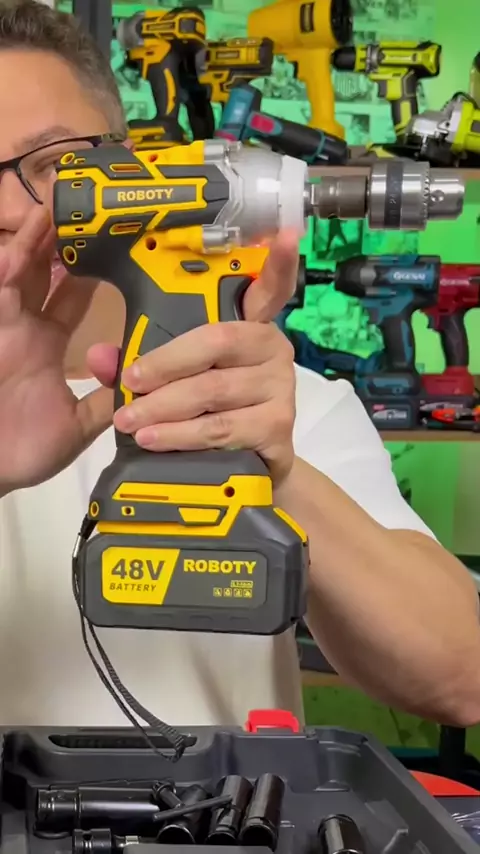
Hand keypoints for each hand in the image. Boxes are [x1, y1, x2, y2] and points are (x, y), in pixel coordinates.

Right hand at [0, 207, 110, 492]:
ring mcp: (1, 325)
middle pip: (42, 273)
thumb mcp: (79, 423)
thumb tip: (142, 373)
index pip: (72, 297)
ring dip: (31, 242)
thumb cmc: (22, 449)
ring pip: (17, 272)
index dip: (88, 271)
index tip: (111, 245)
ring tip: (50, 210)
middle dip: (58, 242)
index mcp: (47, 344)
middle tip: (81, 210)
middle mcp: (24, 327)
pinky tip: (15, 251)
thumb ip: (108, 396)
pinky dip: (3, 271)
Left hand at [89, 232, 299, 484]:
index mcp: (250, 326)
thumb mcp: (174, 381)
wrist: (248, 467)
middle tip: (129, 384)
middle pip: (216, 341)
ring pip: (213, 391)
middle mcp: (272, 349)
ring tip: (129, 422)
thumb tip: (100, 355)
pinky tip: (156, 439)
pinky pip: (222, 428)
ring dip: (164, 407)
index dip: (279, 263)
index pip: (269, 288)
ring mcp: (280, 388)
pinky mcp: (278, 426)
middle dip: (165, 364)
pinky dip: (183, 435)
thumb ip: (139, 362)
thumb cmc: (211, 412)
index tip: (285, 235)